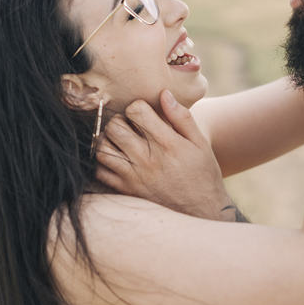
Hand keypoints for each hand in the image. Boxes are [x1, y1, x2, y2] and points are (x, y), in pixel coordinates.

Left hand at [95, 90, 235, 219]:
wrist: (201, 209)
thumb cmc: (202, 173)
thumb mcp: (200, 143)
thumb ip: (182, 117)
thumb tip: (164, 94)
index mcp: (167, 143)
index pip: (136, 110)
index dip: (139, 107)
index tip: (145, 113)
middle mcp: (147, 158)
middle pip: (114, 126)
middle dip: (121, 120)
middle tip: (131, 126)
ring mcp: (133, 175)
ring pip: (102, 147)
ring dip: (109, 140)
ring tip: (122, 141)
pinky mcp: (126, 189)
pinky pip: (100, 170)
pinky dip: (104, 161)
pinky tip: (118, 158)